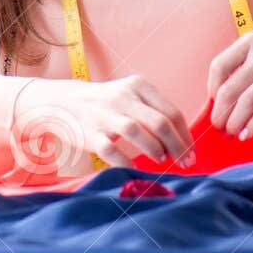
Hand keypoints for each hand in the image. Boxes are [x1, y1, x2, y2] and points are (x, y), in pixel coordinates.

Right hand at [12, 74, 194, 171]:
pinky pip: (111, 151)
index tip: (191, 152)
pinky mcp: (90, 133)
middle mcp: (122, 98)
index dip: (185, 136)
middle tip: (185, 163)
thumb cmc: (105, 103)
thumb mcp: (129, 95)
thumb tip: (182, 140)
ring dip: (155, 150)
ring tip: (161, 160)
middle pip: (159, 122)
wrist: (62, 102)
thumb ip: (153, 111)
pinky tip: (134, 167)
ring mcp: (104, 115)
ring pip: (137, 132)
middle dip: (178, 146)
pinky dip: (126, 161)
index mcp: (137, 86)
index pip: (171, 111)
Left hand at [207, 11, 252, 139]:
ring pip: (247, 101)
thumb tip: (224, 91)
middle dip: (220, 112)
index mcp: (251, 41)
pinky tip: (248, 133)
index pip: (218, 67)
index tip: (213, 103)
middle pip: (230, 89)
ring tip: (231, 133)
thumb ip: (247, 61)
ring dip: (235, 122)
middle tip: (218, 126)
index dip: (211, 89)